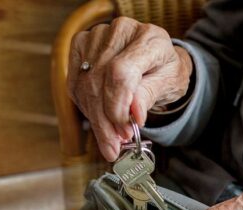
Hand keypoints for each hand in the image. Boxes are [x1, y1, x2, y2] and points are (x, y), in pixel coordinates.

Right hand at [68, 17, 192, 160]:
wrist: (154, 59)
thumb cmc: (163, 70)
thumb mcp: (168, 84)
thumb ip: (149, 96)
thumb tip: (134, 114)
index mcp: (149, 38)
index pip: (121, 72)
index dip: (117, 105)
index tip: (124, 130)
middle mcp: (120, 30)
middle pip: (100, 82)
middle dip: (105, 120)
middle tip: (114, 145)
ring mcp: (96, 35)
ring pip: (85, 86)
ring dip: (94, 118)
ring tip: (109, 137)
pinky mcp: (80, 45)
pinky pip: (75, 84)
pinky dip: (85, 108)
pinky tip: (99, 119)